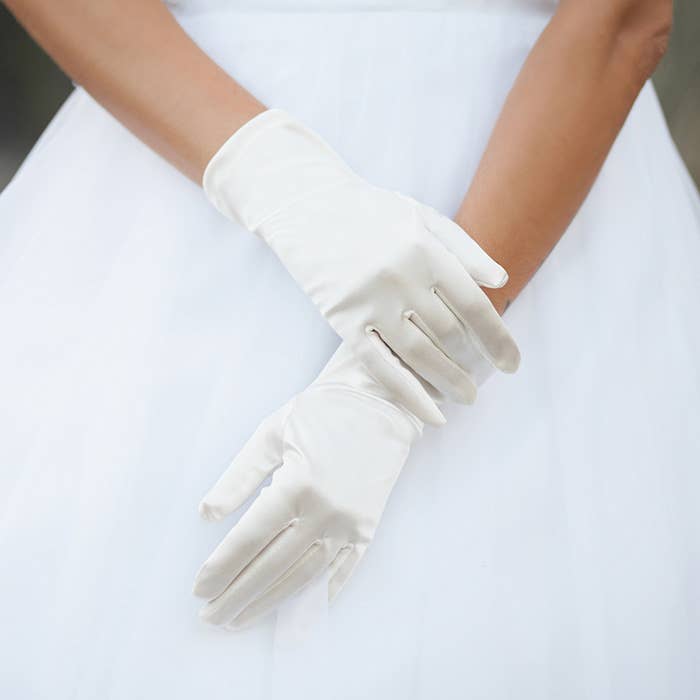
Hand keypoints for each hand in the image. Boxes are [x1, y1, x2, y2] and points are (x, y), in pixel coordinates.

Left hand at [193, 344, 423, 628]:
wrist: (378, 404)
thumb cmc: (319, 413)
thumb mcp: (270, 434)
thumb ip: (238, 477)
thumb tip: (206, 515)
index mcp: (296, 485)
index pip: (249, 539)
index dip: (221, 567)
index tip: (199, 589)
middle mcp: (324, 512)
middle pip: (272, 566)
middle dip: (237, 594)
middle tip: (210, 617)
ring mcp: (350, 524)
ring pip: (304, 576)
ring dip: (270, 603)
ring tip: (240, 619)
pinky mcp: (368, 529)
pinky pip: (341, 572)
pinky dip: (316, 596)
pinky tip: (294, 612)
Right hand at [203, 110, 518, 423]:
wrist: (307, 208)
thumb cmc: (370, 212)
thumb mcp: (422, 216)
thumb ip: (464, 248)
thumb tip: (501, 283)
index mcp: (426, 250)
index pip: (474, 306)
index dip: (498, 339)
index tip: (512, 364)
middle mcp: (402, 277)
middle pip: (450, 334)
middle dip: (473, 364)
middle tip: (482, 381)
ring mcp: (371, 301)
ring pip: (420, 355)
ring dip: (449, 382)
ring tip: (467, 398)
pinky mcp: (344, 320)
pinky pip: (382, 366)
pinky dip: (410, 395)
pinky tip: (433, 416)